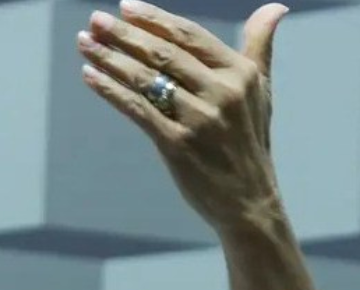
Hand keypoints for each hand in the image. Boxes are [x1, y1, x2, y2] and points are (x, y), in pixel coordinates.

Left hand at [77, 1, 290, 236]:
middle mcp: (221, 92)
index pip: (190, 36)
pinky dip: (111, 90)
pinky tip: (90, 76)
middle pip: (164, 53)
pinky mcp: (177, 144)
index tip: (125, 7)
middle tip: (94, 20)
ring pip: (146, 79)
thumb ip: (260, 47)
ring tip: (85, 43)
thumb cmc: (249, 143)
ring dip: (110, 58)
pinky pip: (137, 109)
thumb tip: (275, 8)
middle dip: (125, 34)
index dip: (155, 20)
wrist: (248, 200)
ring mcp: (198, 119)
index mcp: (240, 73)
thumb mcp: (260, 92)